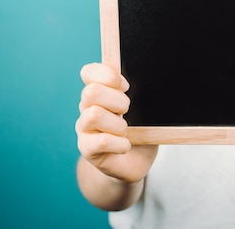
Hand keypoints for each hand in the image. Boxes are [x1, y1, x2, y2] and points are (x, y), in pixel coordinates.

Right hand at [76, 63, 157, 182]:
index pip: (88, 72)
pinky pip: (101, 142)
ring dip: (117, 124)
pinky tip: (126, 146)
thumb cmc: (140, 131)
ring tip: (126, 131)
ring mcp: (84, 129)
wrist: (135, 162)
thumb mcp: (143, 109)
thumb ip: (140, 93)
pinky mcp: (87, 149)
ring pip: (93, 115)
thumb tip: (149, 77)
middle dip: (118, 101)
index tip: (126, 86)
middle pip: (91, 92)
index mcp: (100, 93)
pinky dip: (120, 144)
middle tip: (128, 111)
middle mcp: (87, 108)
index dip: (108, 75)